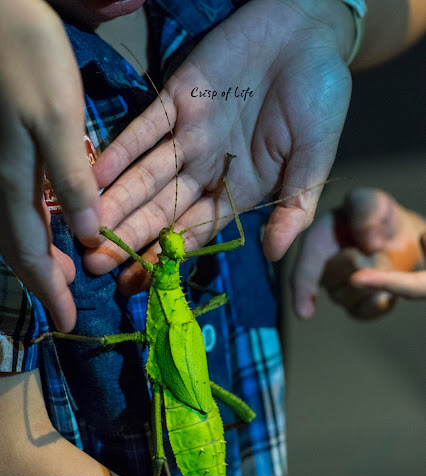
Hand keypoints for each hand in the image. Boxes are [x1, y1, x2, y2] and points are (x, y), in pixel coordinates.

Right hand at [0, 0, 99, 330]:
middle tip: (68, 300)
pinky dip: (37, 227)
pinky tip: (54, 224)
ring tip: (66, 271)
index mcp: (14, 187)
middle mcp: (2, 186)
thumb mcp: (58, 123)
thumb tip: (87, 237)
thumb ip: (72, 183)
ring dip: (41, 256)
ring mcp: (1, 170)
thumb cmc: (28, 64)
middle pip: (20, 249)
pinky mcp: (8, 155)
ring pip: (17, 229)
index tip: (68, 322)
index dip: (49, 291)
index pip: (31, 255)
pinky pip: (19, 205)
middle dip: (44, 279)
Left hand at [87, 0, 354, 293]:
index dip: (168, 257)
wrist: (310, 32)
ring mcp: (191, 134)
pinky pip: (144, 128)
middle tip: (95, 265)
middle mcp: (209, 168)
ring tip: (85, 231)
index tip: (138, 284)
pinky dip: (120, 150)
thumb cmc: (322, 98)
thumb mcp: (316, 158)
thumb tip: (274, 256)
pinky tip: (94, 175)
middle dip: (130, 238)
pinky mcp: (178, 96)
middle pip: (162, 210)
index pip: (197, 230)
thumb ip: (295, 206)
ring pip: (146, 176)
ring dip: (117, 202)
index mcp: (241, 188)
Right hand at [292, 188, 425, 318]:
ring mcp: (337, 288)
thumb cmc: (378, 216)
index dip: (303, 290)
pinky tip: (386, 289)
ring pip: (347, 299)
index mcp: (316, 239)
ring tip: (383, 261)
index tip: (304, 313)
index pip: (305, 269)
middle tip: (374, 247)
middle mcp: (320, 267)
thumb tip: (369, 245)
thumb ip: (366, 211)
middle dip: (356, 266)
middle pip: (331, 283)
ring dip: (371, 282)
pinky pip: (363, 312)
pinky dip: (378, 302)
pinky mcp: (355, 304)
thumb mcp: (372, 202)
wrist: (397, 236)